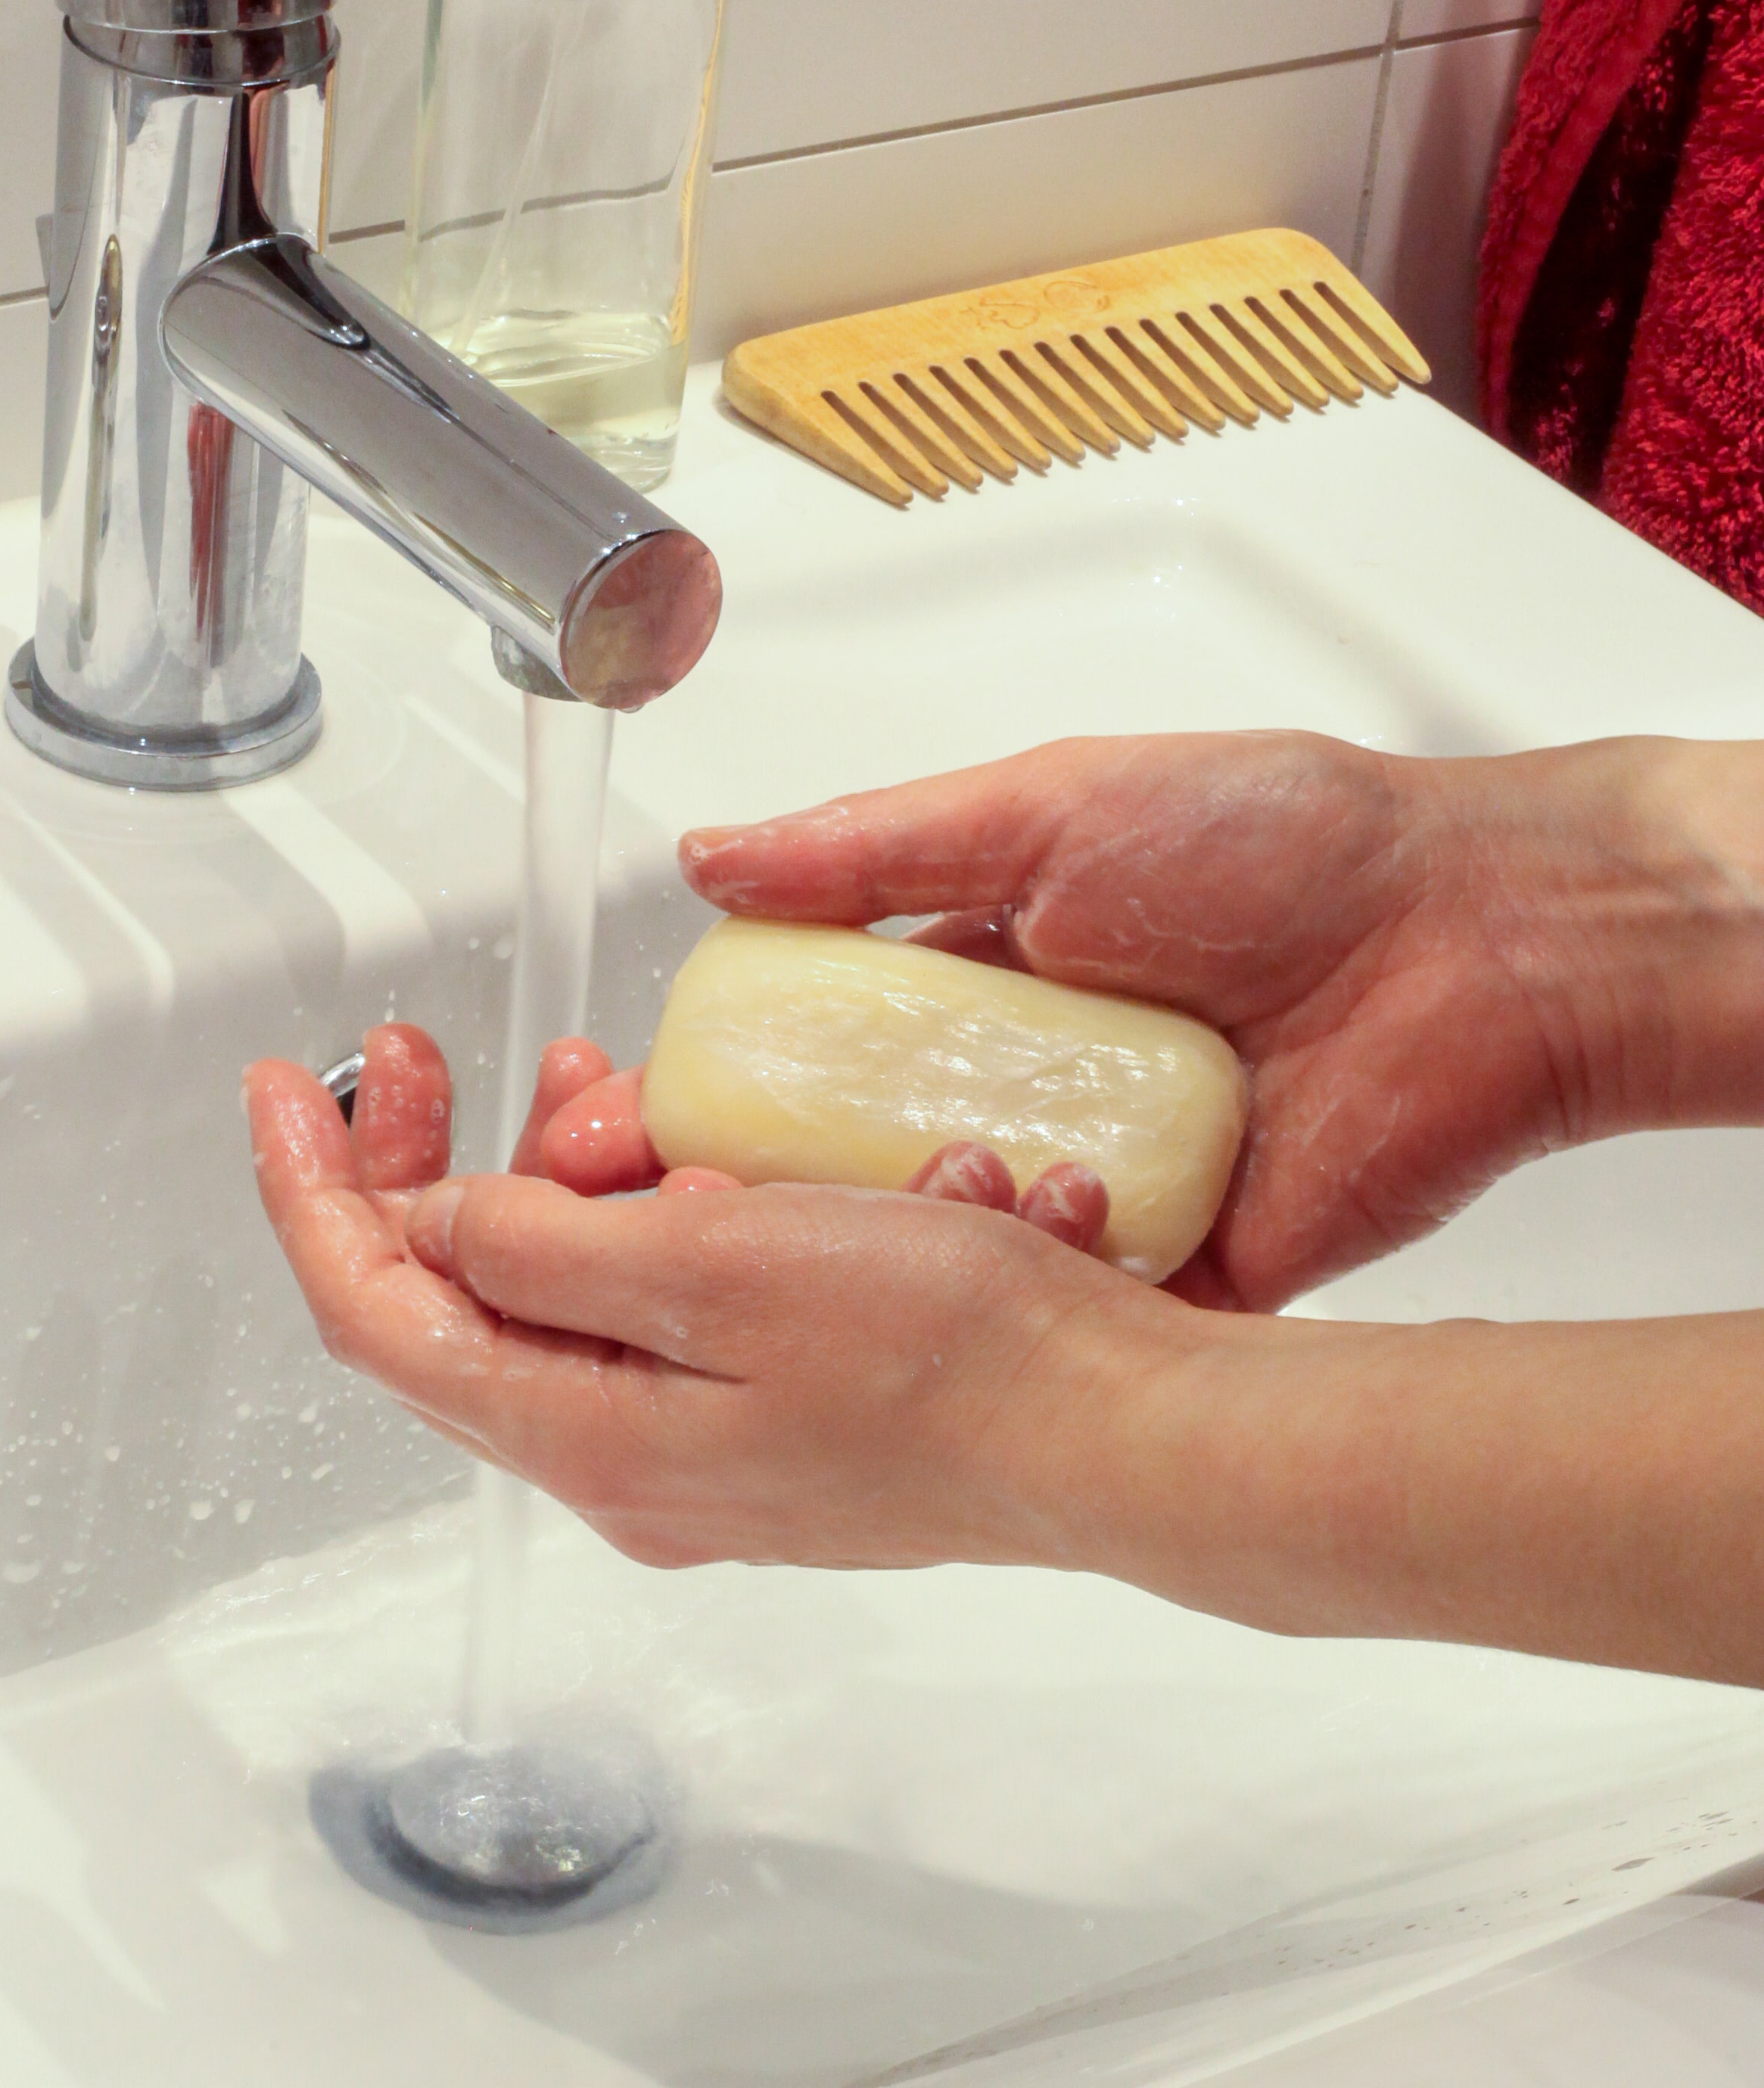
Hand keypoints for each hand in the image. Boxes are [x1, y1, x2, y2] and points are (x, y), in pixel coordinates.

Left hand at [245, 1028, 1147, 1568]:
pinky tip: (696, 1148)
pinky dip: (643, 1208)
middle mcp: (623, 1458)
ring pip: (560, 1292)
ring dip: (550, 1174)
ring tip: (593, 1079)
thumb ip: (551, 1248)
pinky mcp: (767, 1412)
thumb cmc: (952, 1353)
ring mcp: (697, 1443)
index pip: (377, 1311)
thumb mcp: (717, 1266)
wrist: (1120, 1427)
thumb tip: (442, 1227)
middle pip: (456, 1300)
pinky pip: (655, 1301)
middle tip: (423, 1053)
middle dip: (427, 1164)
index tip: (284, 1087)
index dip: (310, 1193)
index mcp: (585, 1431)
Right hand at [656, 731, 1763, 1310]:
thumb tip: (711, 858)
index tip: (638, 1125)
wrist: (1480, 938)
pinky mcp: (1176, 1271)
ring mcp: (1093, 1185)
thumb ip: (872, 847)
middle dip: (780, 1197)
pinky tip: (1003, 1254)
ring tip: (921, 1187)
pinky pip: (1073, 1309)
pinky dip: (1030, 1294)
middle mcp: (1022, 1092)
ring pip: (951, 1248)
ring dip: (908, 1235)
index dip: (720, 1096)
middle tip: (713, 1208)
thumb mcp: (1044, 810)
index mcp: (977, 984)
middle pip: (858, 1170)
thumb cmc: (1279, 842)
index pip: (809, 1057)